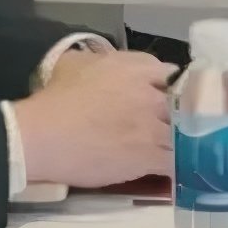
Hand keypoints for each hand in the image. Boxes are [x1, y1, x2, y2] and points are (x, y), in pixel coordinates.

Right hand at [14, 51, 174, 189]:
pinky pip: (176, 160)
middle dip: (180, 114)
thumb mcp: (75, 63)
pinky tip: (171, 168)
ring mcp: (152, 126)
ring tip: (176, 149)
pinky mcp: (148, 156)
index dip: (170, 87)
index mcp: (135, 69)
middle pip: (184, 103)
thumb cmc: (55, 100)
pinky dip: (177, 164)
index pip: (172, 74)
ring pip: (185, 134)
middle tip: (170, 124)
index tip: (165, 97)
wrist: (42, 137)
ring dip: (182, 141)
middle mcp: (150, 94)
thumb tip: (106, 63)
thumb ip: (101, 59)